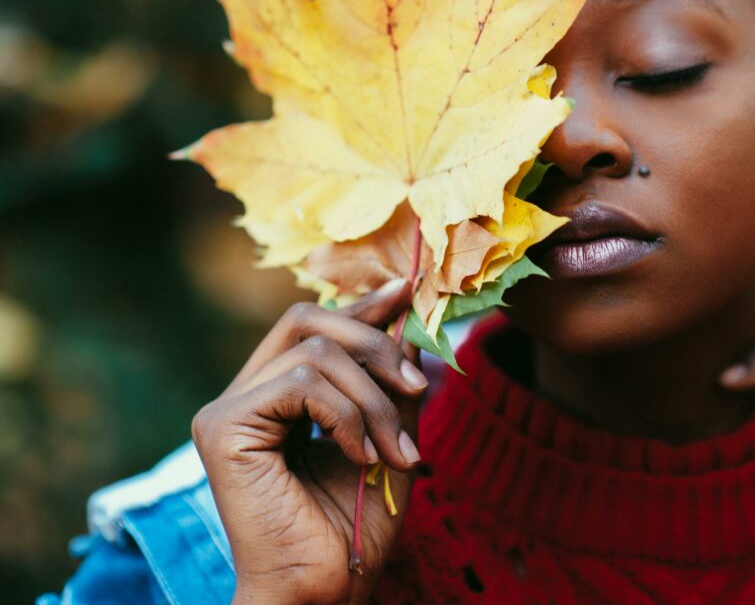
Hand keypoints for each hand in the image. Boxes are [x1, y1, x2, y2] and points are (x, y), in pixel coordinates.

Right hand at [191, 279, 428, 604]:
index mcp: (276, 396)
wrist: (326, 589)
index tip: (406, 292)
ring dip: (373, 400)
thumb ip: (391, 384)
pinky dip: (347, 415)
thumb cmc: (354, 526)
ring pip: (315, 351)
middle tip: (419, 388)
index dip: (360, 305)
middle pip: (307, 319)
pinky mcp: (222, 427)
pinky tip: (360, 456)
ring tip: (394, 451)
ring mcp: (227, 409)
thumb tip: (410, 323)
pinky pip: (303, 382)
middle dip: (375, 345)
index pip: (313, 326)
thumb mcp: (389, 436)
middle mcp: (245, 396)